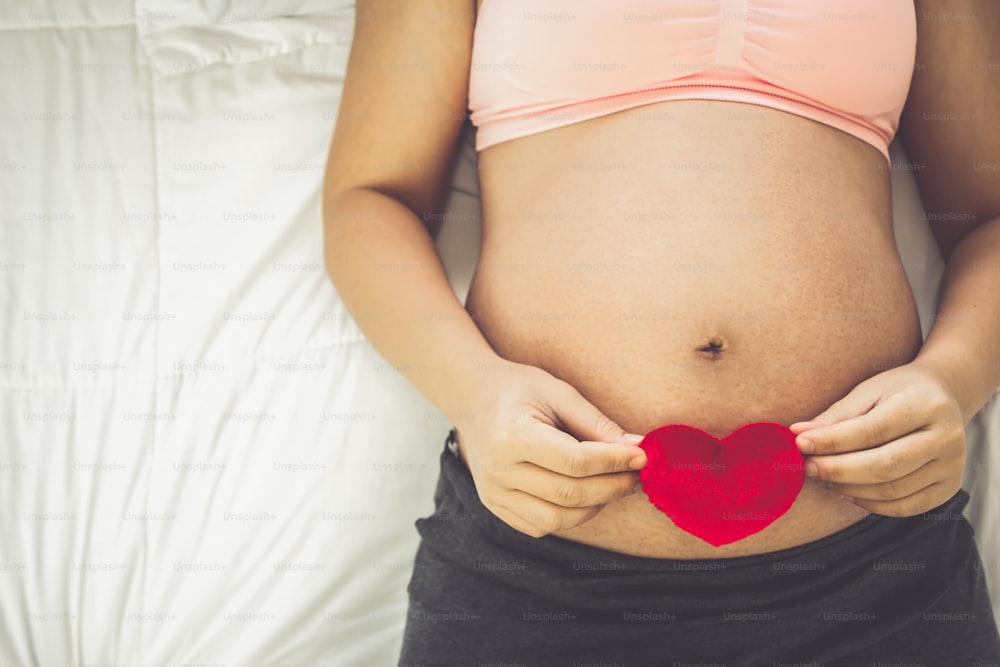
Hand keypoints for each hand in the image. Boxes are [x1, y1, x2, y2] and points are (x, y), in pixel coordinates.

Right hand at [450, 358, 646, 537]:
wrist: (471, 397)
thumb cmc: (517, 388)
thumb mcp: (557, 392)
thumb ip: (595, 423)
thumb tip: (637, 447)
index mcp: (511, 437)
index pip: (574, 461)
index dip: (614, 462)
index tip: (642, 456)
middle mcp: (497, 471)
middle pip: (569, 494)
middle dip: (612, 486)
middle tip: (637, 474)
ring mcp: (492, 493)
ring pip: (556, 519)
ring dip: (595, 506)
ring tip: (613, 485)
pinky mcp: (494, 506)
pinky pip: (540, 526)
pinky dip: (570, 517)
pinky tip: (585, 496)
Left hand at [789, 362, 965, 516]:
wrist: (943, 396)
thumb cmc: (898, 392)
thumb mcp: (868, 391)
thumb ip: (836, 416)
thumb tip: (798, 435)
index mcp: (927, 405)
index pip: (873, 430)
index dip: (832, 441)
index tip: (800, 443)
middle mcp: (947, 437)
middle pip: (885, 465)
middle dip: (838, 469)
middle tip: (807, 466)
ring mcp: (952, 466)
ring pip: (892, 490)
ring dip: (849, 488)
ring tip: (823, 476)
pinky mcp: (948, 488)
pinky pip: (905, 506)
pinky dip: (870, 503)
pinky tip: (847, 491)